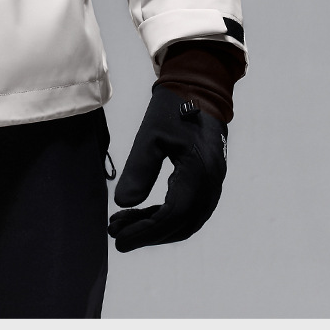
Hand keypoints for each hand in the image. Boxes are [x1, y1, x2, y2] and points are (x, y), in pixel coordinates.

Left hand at [107, 84, 227, 251]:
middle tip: (116, 235)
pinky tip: (142, 214)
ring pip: (185, 222)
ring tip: (123, 225)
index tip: (118, 238)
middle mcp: (211, 186)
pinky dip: (165, 218)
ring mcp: (213, 187)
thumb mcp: (150, 135)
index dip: (144, 231)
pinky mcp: (208, 184)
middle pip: (180, 225)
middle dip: (147, 234)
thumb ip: (139, 170)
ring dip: (155, 229)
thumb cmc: (173, 108)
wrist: (200, 91)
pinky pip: (188, 212)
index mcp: (199, 173)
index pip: (172, 215)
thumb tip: (122, 203)